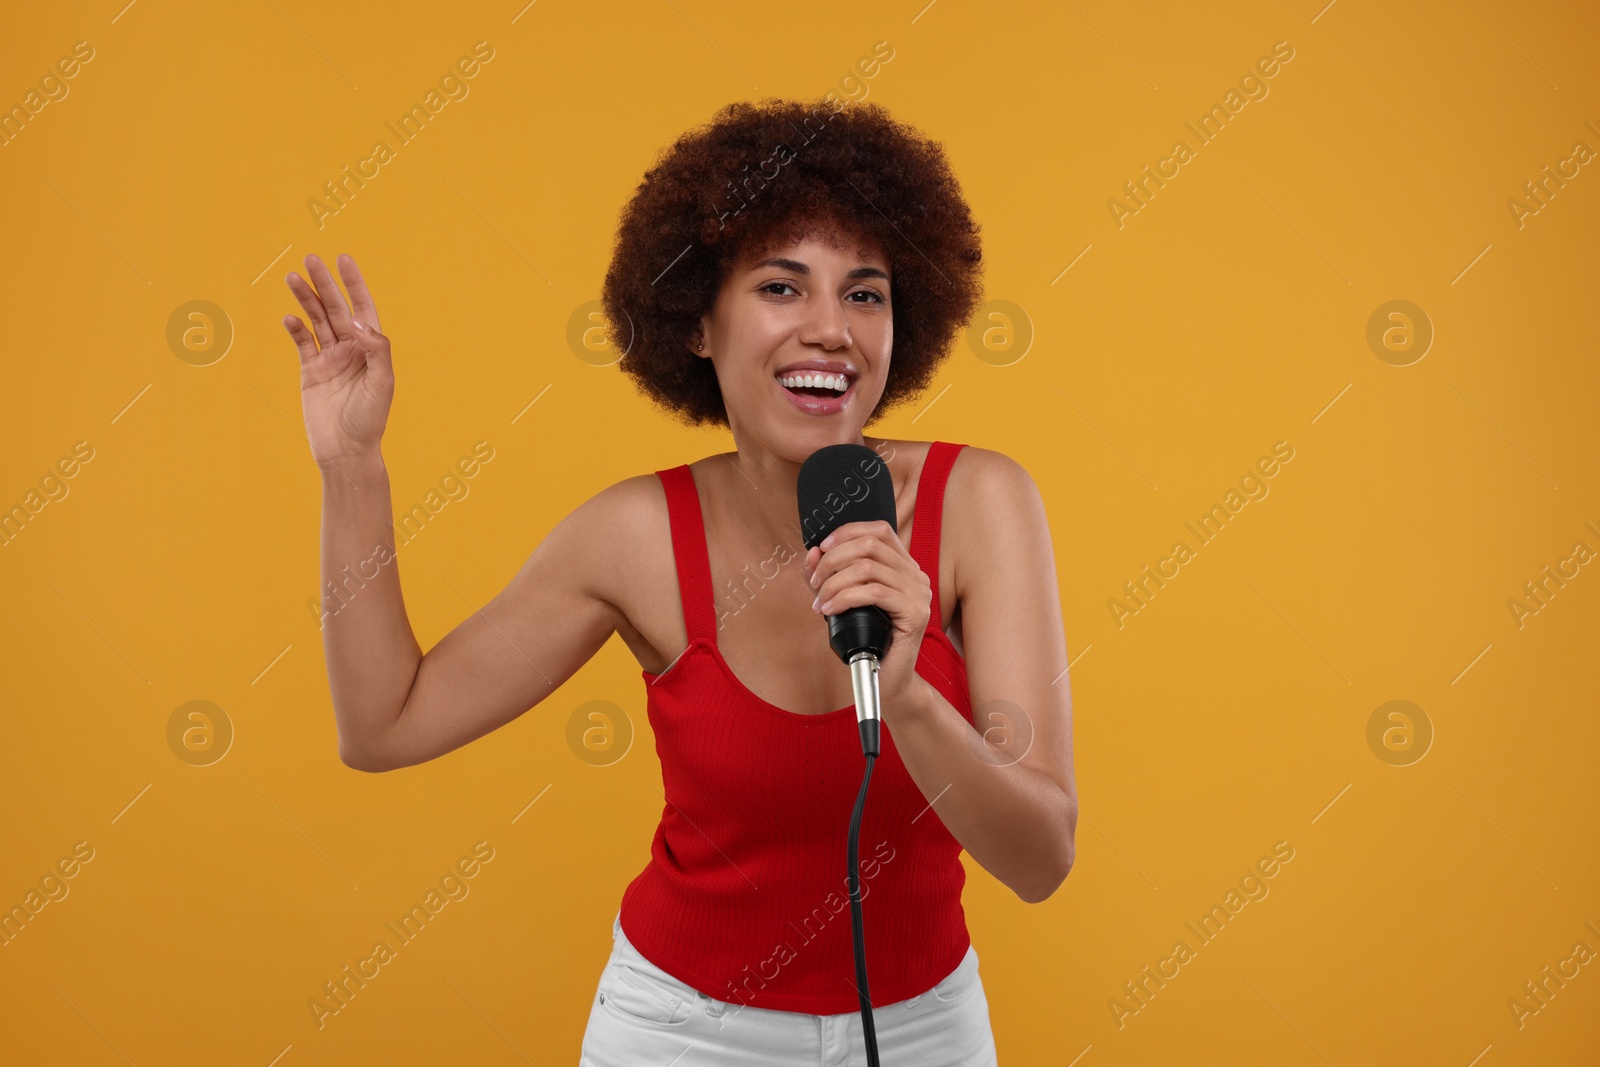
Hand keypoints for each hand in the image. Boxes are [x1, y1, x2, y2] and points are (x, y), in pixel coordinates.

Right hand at [282, 253, 392, 472]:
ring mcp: (330, 359)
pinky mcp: (311, 372)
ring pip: (316, 321)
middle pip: (336, 308)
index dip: (354, 283)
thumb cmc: (370, 419)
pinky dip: (295, 329)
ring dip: (305, 300)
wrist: (346, 451)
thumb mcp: (382, 383)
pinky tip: (289, 318)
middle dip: (324, 284)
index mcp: (371, 348)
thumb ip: (376, 349)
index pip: (363, 308)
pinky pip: (302, 344)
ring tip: (292, 277)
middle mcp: (351, 349)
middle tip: (310, 258)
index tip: (343, 259)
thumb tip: (359, 321)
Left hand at [802, 520, 931, 718]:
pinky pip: (874, 593)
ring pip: (868, 568)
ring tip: (820, 601)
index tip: (822, 548)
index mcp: (903, 566)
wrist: (886, 679)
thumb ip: (827, 575)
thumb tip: (813, 551)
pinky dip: (845, 598)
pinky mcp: (916, 613)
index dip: (847, 532)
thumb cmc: (866, 639)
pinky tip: (831, 610)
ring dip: (835, 582)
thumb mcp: (842, 600)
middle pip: (870, 546)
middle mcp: (915, 575)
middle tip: (815, 582)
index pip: (879, 530)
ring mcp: (919, 593)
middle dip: (833, 560)